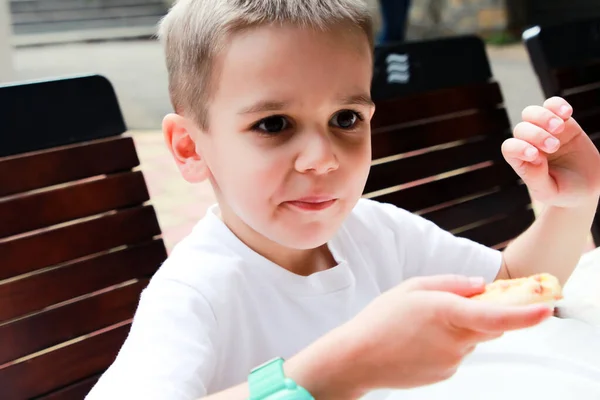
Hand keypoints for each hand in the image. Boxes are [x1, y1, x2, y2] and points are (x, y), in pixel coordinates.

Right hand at [337, 275, 551, 393]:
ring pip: (472, 340)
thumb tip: (480, 286)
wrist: (358, 357)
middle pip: (490, 326)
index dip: (525, 314)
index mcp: (446, 313)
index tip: (546, 308)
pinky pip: (458, 354)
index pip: (496, 316)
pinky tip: (420, 341)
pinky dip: (448, 344)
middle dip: (485, 313)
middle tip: (460, 302)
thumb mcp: (411, 288)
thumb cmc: (380, 319)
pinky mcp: (445, 374)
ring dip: (461, 329)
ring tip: (422, 324)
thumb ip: (450, 283)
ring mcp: (452, 361)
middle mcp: (454, 341)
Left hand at [502, 97, 599, 207]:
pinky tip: (567, 113)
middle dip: (535, 134)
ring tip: (559, 128)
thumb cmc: (562, 192)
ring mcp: (545, 131)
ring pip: (532, 113)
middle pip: (521, 128)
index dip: (518, 147)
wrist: (587, 187)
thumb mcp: (548, 192)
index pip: (509, 148)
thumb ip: (536, 177)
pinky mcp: (564, 123)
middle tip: (553, 146)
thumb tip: (533, 158)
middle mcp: (529, 144)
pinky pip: (553, 105)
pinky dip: (557, 105)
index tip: (535, 155)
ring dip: (543, 117)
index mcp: (521, 161)